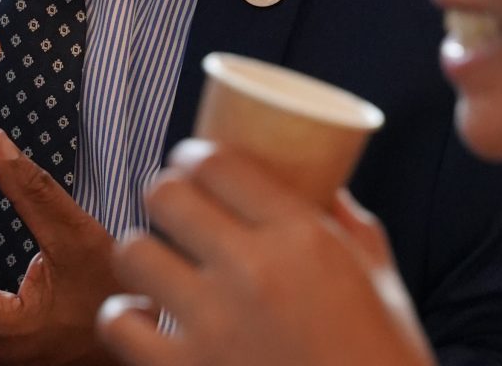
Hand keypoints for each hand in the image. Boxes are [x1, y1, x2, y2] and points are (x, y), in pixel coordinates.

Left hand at [98, 141, 434, 365]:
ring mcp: (213, 325)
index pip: (217, 163)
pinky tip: (143, 316)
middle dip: (166, 195)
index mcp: (303, 237)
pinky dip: (123, 316)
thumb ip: (349, 225)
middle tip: (175, 210)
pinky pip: (117, 322)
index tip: (193, 164)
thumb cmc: (384, 357)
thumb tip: (326, 186)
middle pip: (165, 194)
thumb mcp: (380, 278)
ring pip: (132, 251)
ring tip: (157, 261)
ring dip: (143, 252)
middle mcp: (252, 271)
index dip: (194, 156)